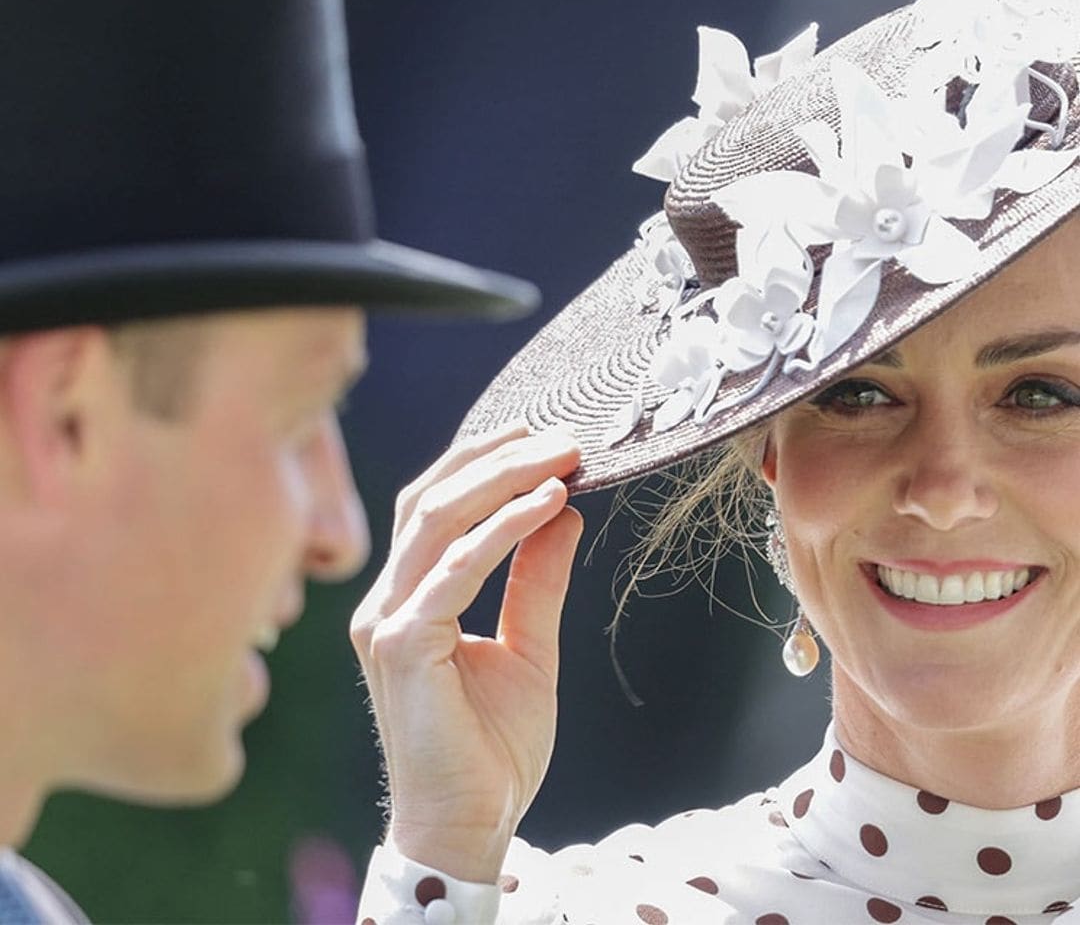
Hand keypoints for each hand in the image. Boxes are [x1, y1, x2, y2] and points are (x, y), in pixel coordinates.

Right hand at [351, 425, 582, 881]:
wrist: (470, 824)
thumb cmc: (493, 745)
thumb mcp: (529, 645)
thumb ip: (537, 579)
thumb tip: (564, 511)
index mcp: (408, 596)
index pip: (433, 505)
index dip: (481, 462)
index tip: (540, 435)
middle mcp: (387, 600)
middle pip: (431, 499)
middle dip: (497, 458)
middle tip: (562, 436)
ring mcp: (386, 621)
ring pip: (435, 520)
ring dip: (502, 479)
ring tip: (561, 458)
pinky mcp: (401, 646)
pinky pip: (454, 570)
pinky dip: (502, 530)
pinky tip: (547, 505)